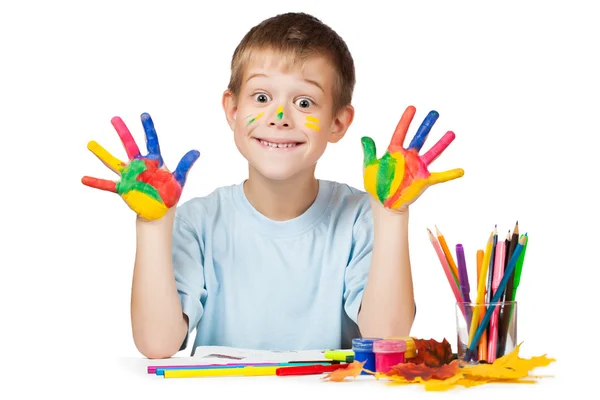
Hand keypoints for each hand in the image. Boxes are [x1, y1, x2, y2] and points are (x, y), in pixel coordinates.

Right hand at [81, 113, 199, 219]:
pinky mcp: (123, 188)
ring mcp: (130, 175)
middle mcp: (139, 165)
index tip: (143, 114)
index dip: (147, 128)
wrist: (159, 212)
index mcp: (154, 161)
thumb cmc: (169, 195)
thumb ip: (185, 164)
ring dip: (102, 153)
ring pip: (113, 161)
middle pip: (130, 145)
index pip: (151, 141)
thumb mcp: (179, 179)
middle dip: (123, 132)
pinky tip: (83, 178)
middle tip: (114, 118)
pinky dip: (96, 182)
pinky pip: (107, 184)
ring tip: (90, 143)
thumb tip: (197, 151)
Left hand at [361, 105, 463, 210]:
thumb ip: (369, 152)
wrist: (383, 202)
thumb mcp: (369, 166)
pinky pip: (439, 176)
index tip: (412, 108)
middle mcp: (408, 156)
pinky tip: (461, 171)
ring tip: (451, 133)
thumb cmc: (376, 184)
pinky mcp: (423, 180)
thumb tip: (365, 137)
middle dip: (426, 126)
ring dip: (441, 143)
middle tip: (434, 113)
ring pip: (432, 153)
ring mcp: (417, 167)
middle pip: (419, 138)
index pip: (401, 132)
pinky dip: (450, 174)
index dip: (406, 120)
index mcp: (394, 151)